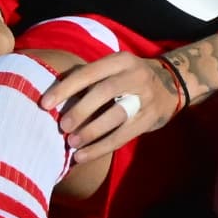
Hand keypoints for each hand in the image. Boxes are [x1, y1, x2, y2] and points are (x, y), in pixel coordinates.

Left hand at [46, 48, 183, 170]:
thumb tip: (52, 99)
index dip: (66, 88)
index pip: (90, 72)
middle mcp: (136, 75)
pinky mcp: (150, 118)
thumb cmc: (127, 79)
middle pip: (106, 91)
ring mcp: (146, 98)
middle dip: (81, 110)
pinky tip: (82, 156)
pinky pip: (123, 136)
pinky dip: (100, 147)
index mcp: (121, 60)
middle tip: (61, 126)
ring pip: (117, 115)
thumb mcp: (114, 69)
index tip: (45, 104)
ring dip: (91, 131)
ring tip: (72, 143)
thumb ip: (89, 79)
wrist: (172, 85)